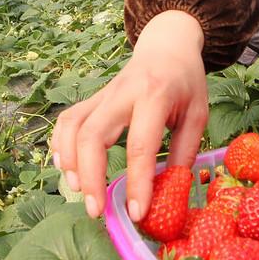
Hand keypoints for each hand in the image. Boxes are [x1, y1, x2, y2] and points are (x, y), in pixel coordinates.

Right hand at [51, 10, 207, 219]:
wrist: (167, 46)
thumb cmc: (186, 83)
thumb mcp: (198, 115)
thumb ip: (183, 153)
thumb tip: (169, 193)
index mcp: (155, 96)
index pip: (140, 146)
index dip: (137, 183)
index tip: (136, 213)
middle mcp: (122, 93)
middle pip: (92, 135)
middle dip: (90, 177)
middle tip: (96, 210)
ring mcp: (102, 94)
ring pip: (72, 126)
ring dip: (70, 162)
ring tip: (80, 191)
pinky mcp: (92, 99)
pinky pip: (67, 120)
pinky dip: (61, 145)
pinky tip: (66, 167)